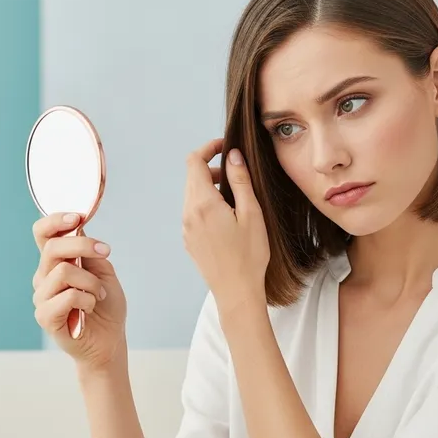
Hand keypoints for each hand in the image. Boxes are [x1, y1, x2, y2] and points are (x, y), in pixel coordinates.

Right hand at [32, 212, 127, 371]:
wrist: (109, 340)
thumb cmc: (106, 307)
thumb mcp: (104, 272)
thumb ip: (91, 253)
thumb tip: (79, 231)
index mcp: (56, 263)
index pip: (43, 234)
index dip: (56, 221)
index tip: (78, 218)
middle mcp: (43, 277)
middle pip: (53, 248)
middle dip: (84, 246)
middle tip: (105, 252)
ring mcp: (42, 297)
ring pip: (64, 272)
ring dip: (92, 282)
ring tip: (99, 295)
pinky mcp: (45, 316)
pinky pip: (67, 296)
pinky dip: (88, 299)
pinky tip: (90, 308)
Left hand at [182, 138, 269, 309]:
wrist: (236, 292)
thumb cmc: (249, 255)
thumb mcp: (251, 213)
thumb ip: (240, 181)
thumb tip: (233, 155)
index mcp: (203, 203)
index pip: (194, 161)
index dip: (208, 148)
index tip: (225, 145)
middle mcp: (188, 213)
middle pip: (192, 177)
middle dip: (211, 168)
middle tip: (236, 174)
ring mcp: (186, 228)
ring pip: (192, 195)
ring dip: (209, 187)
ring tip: (235, 198)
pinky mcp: (189, 240)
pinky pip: (193, 212)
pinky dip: (207, 204)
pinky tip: (227, 218)